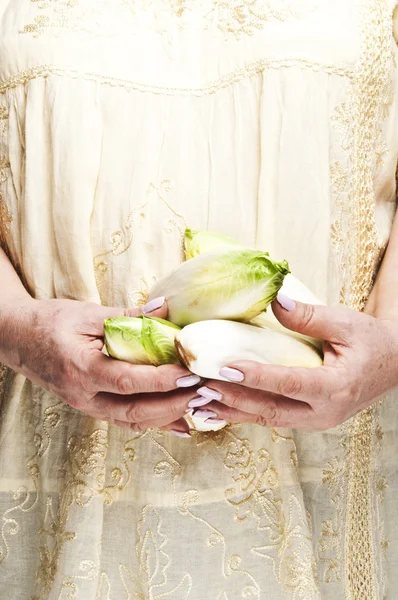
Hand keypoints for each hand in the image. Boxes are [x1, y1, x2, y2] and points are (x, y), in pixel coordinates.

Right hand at [0, 296, 199, 435]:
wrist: (19, 339)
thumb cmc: (51, 322)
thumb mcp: (88, 313)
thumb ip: (127, 315)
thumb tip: (164, 308)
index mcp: (81, 369)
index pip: (127, 381)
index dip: (161, 380)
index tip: (189, 372)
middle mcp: (83, 396)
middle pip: (133, 411)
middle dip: (172, 404)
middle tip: (202, 392)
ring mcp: (86, 406)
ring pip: (132, 421)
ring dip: (167, 416)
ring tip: (197, 405)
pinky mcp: (92, 407)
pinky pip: (125, 420)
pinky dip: (153, 421)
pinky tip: (177, 422)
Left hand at [193, 295, 397, 430]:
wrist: (394, 364)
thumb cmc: (371, 342)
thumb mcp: (345, 322)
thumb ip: (309, 315)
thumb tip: (275, 300)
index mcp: (335, 388)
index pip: (288, 383)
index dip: (255, 376)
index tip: (225, 367)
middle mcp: (324, 413)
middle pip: (270, 409)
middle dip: (232, 399)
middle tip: (200, 386)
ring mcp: (316, 421)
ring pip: (267, 419)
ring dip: (233, 411)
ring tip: (199, 403)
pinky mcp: (308, 419)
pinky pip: (272, 418)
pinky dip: (245, 413)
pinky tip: (221, 408)